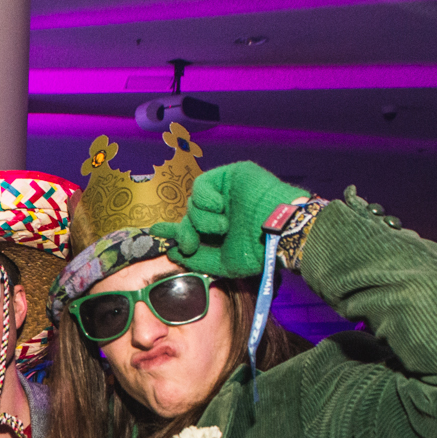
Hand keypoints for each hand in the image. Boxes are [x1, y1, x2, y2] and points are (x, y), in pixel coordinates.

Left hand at [150, 161, 308, 278]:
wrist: (280, 231)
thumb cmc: (256, 250)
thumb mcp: (221, 262)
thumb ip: (196, 257)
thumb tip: (172, 251)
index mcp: (221, 228)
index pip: (191, 226)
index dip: (173, 229)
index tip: (156, 231)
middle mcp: (223, 209)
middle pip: (189, 215)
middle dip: (185, 232)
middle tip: (190, 244)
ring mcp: (226, 191)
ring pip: (193, 203)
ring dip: (201, 219)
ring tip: (222, 227)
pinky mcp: (230, 175)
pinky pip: (201, 184)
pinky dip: (205, 199)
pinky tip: (219, 208)